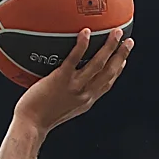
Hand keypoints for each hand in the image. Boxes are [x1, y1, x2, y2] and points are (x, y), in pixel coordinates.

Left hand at [14, 28, 133, 135]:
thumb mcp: (60, 109)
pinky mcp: (61, 80)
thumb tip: (62, 83)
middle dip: (121, 55)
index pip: (107, 84)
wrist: (30, 125)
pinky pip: (74, 59)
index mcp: (85, 101)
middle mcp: (84, 94)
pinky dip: (82, 45)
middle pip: (109, 72)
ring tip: (116, 32)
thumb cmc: (38, 118)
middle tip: (128, 41)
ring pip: (98, 64)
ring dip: (110, 47)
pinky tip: (86, 32)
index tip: (124, 60)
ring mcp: (74, 87)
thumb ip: (67, 96)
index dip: (118, 71)